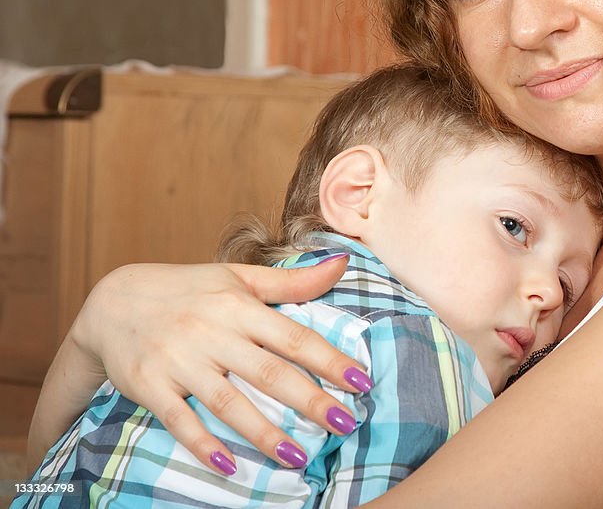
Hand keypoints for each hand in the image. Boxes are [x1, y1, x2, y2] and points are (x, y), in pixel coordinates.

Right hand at [70, 255, 368, 472]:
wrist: (113, 301)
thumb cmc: (189, 289)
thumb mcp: (238, 277)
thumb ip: (291, 281)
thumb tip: (342, 263)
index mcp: (239, 306)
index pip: (294, 337)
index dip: (330, 360)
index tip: (361, 382)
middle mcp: (213, 333)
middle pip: (269, 372)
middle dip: (311, 401)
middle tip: (346, 424)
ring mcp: (180, 361)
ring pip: (228, 401)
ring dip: (264, 432)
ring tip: (298, 456)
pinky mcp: (150, 385)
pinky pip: (179, 420)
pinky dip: (203, 445)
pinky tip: (230, 467)